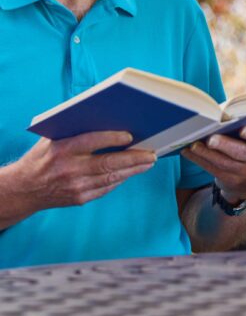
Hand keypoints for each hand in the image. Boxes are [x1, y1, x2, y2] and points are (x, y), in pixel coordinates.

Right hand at [8, 131, 155, 218]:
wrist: (25, 188)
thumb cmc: (43, 156)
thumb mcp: (53, 137)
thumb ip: (75, 129)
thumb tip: (107, 117)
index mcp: (63, 149)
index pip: (92, 141)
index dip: (113, 138)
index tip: (130, 135)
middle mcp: (70, 169)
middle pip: (108, 163)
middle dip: (134, 158)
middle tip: (151, 154)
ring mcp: (76, 186)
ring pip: (111, 178)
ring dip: (133, 170)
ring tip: (148, 162)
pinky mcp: (80, 198)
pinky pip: (106, 188)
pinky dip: (120, 179)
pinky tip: (131, 172)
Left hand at [181, 125, 245, 202]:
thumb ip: (240, 128)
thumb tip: (216, 118)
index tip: (242, 130)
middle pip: (240, 151)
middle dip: (224, 145)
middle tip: (210, 139)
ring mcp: (244, 172)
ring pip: (223, 162)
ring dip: (206, 153)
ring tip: (194, 145)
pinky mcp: (230, 180)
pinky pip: (213, 169)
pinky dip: (199, 160)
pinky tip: (188, 152)